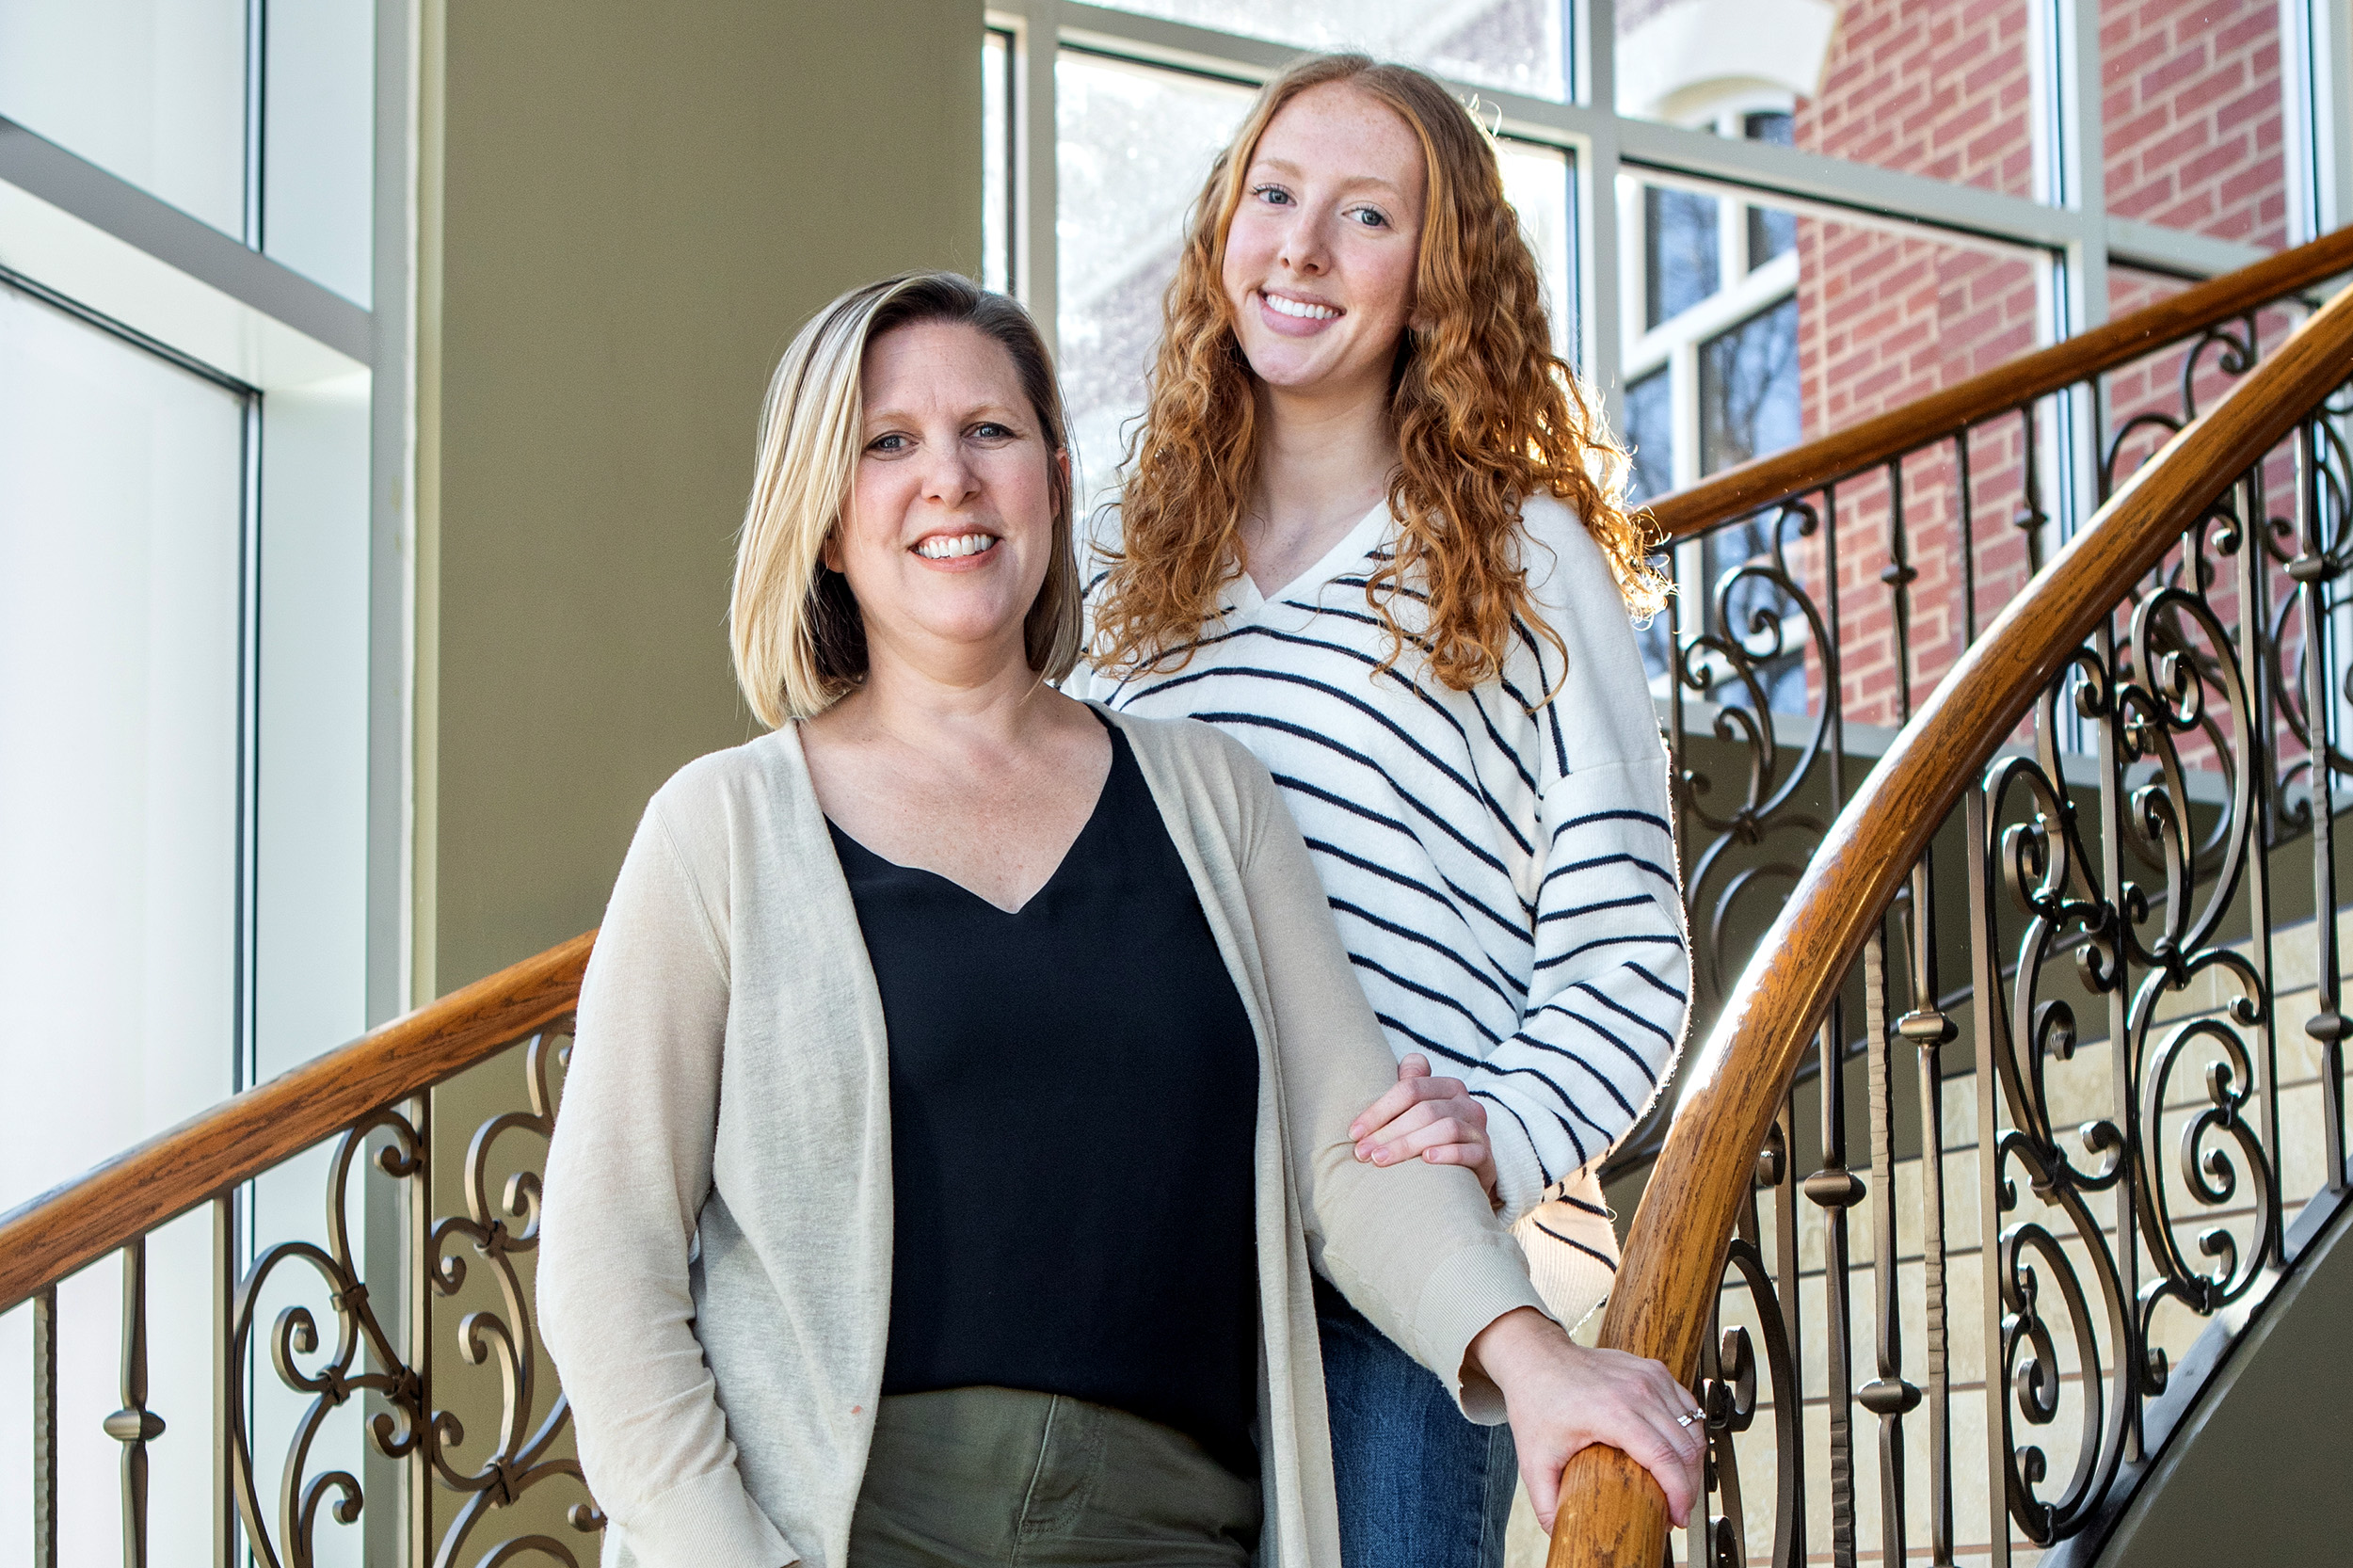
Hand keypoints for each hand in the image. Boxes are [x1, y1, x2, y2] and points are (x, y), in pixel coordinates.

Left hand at [1348, 1054, 1498, 1202]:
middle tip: (1363, 1152)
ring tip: (1381, 1160)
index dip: (1379, 1109)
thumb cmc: (1430, 1140)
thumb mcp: (1416, 1113)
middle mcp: (1467, 1104)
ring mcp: (1479, 1130)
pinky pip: (1471, 1151)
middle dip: (1389, 1132)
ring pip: (1446, 1128)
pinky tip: (1426, 1161)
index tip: (1354, 1132)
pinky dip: (1448, 1154)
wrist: (1465, 1177)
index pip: (1410, 1088)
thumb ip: (1403, 1090)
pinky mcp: (1487, 1157)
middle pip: (1425, 1110)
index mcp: (1448, 1087)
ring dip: (1408, 1144)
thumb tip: (1376, 1072)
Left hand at [1465, 1307, 1704, 1531]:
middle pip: (1686, 1447)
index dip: (1680, 1495)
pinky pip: (1688, 1406)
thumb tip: (1560, 1533)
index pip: (1665, 1458)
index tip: (1678, 1517)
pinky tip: (1677, 1451)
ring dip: (1692, 1461)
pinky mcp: (1654, 1370)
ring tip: (1678, 1485)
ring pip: (1693, 1427)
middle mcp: (1638, 1391)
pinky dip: (1689, 1432)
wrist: (1536, 1358)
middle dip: (1689, 1486)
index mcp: (1613, 1412)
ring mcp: (1649, 1377)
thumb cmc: (1537, 1400)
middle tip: (1676, 1508)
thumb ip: (1546, 1503)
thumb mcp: (1534, 1459)